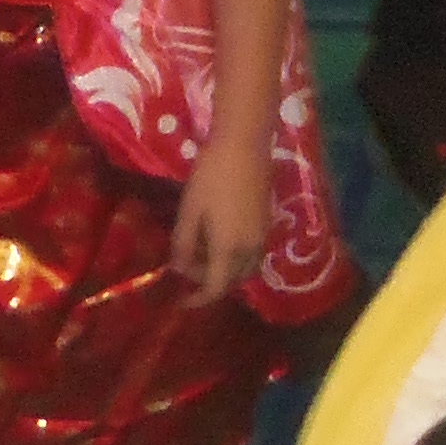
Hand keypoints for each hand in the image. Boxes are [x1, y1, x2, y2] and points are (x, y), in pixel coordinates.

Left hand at [169, 125, 273, 302]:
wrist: (244, 144)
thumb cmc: (211, 177)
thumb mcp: (189, 211)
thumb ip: (182, 245)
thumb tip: (178, 270)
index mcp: (229, 249)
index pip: (215, 288)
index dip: (197, 300)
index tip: (180, 300)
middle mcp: (251, 249)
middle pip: (234, 282)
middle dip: (211, 284)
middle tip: (187, 270)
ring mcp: (263, 235)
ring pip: (246, 268)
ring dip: (225, 271)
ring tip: (202, 255)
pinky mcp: (268, 222)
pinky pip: (253, 253)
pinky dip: (236, 258)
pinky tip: (220, 239)